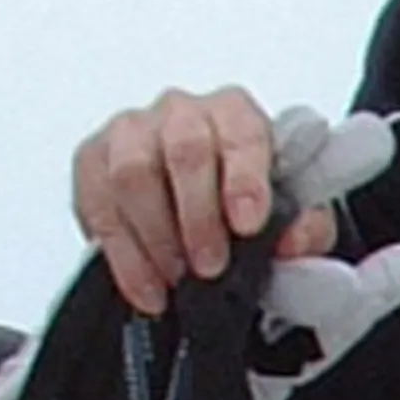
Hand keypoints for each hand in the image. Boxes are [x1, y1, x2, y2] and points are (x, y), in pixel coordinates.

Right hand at [73, 89, 368, 316]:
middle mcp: (184, 112)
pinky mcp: (93, 159)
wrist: (207, 214)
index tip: (248, 226)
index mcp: (238, 115)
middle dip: (197, 217)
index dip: (245, 180)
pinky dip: (122, 253)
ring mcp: (133, 131)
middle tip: (209, 267)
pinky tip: (147, 287)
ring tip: (178, 280)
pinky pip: (96, 200)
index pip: (243, 133)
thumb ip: (306, 230)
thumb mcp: (294, 224)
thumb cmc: (250, 209)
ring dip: (156, 236)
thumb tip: (294, 241)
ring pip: (132, 173)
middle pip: (184, 149)